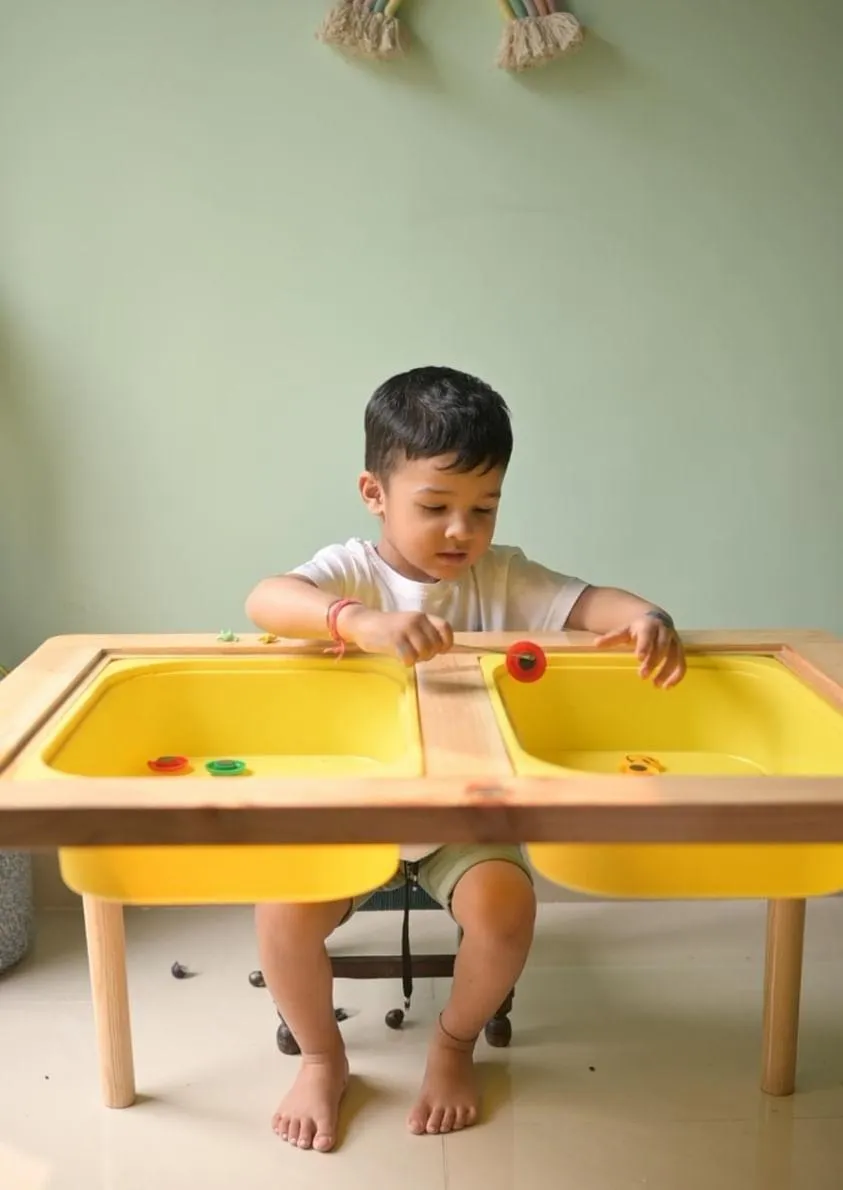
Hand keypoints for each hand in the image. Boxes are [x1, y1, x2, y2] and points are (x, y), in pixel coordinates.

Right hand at [338, 607, 453, 665]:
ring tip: (408, 655)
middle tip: (417, 655)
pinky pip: (410, 658)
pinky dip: (407, 662)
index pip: (445, 627)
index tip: (440, 650)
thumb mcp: (410, 625)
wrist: (363, 624)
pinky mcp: (395, 639)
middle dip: (428, 655)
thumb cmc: (388, 628)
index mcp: (422, 616)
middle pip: (435, 645)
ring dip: (418, 659)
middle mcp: (416, 620)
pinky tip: (400, 658)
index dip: (446, 642)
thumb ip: (425, 632)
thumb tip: (441, 649)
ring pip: (424, 652)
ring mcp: (406, 629)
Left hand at [594, 612, 685, 688]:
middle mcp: (664, 631)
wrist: (656, 619)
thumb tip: (596, 643)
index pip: (647, 635)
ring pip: (675, 656)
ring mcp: (674, 640)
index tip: (639, 658)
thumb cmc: (637, 629)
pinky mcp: (680, 650)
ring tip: (656, 685)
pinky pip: (682, 663)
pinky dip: (677, 675)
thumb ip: (612, 638)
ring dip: (667, 671)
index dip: (644, 646)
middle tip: (642, 676)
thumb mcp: (624, 630)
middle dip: (653, 661)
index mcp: (648, 625)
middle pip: (662, 646)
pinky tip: (668, 687)